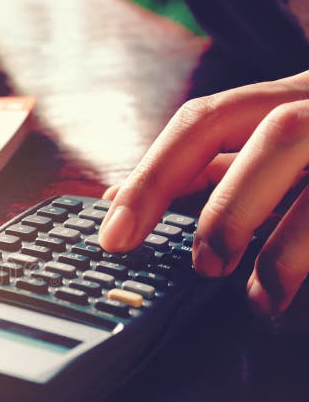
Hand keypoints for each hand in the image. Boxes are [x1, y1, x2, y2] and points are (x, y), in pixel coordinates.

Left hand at [99, 71, 308, 315]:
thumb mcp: (268, 142)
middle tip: (205, 266)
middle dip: (232, 205)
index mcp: (286, 96)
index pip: (204, 121)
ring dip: (288, 251)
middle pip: (280, 135)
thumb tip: (118, 199)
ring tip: (260, 303)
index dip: (152, 177)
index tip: (112, 235)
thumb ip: (206, 167)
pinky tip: (300, 304)